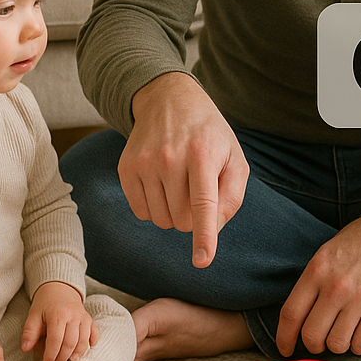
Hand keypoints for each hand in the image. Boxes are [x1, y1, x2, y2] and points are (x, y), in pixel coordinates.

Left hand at [21, 282, 97, 360]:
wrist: (60, 289)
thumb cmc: (45, 305)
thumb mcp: (33, 315)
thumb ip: (29, 332)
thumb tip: (25, 349)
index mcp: (58, 315)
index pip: (55, 340)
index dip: (50, 356)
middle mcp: (73, 315)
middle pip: (70, 343)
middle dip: (62, 358)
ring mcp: (83, 317)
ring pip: (83, 341)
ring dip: (77, 354)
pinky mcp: (89, 319)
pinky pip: (95, 333)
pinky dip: (92, 343)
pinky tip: (86, 350)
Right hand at [118, 72, 249, 268]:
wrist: (168, 100)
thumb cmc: (208, 134)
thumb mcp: (234, 157)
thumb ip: (232, 196)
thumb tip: (212, 230)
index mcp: (203, 154)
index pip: (203, 204)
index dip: (204, 236)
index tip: (202, 261)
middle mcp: (170, 158)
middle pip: (182, 220)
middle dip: (194, 217)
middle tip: (198, 190)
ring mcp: (144, 162)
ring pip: (161, 220)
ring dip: (174, 213)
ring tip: (180, 184)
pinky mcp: (126, 168)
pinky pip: (141, 212)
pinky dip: (154, 207)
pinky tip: (162, 184)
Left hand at [275, 200, 360, 356]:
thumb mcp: (327, 252)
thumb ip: (313, 281)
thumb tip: (300, 315)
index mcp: (317, 269)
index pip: (291, 313)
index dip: (284, 337)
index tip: (285, 348)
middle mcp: (336, 286)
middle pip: (312, 335)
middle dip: (313, 345)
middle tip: (319, 341)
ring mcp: (360, 299)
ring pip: (337, 344)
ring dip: (338, 344)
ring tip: (343, 332)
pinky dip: (359, 344)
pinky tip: (360, 332)